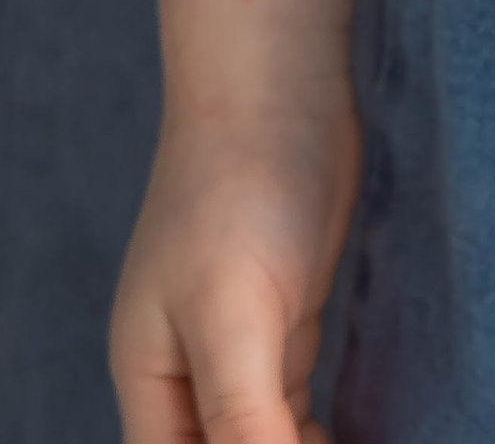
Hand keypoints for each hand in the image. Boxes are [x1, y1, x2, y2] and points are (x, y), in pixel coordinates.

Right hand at [110, 104, 359, 443]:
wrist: (278, 86)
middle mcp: (186, 373)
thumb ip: (241, 416)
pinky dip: (311, 439)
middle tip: (320, 442)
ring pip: (259, 443)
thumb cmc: (238, 189)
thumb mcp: (233, 314)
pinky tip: (343, 437)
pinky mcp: (283, 325)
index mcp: (151, 380)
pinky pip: (292, 413)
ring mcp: (236, 348)